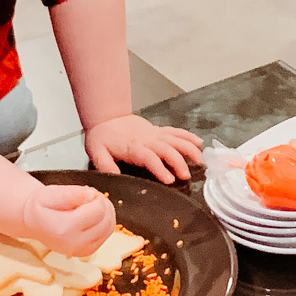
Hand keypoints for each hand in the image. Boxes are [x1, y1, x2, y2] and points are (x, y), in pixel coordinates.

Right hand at [20, 181, 117, 256]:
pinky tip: (92, 216)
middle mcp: (74, 243)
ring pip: (109, 227)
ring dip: (106, 212)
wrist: (34, 223)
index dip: (96, 196)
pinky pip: (106, 234)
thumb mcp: (50, 193)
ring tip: (90, 205)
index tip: (86, 192)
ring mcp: (81, 250)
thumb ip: (72, 193)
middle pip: (106, 220)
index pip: (98, 210)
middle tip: (88, 197)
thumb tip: (91, 195)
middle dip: (102, 204)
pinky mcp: (87, 252)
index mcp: (64, 228)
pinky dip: (104, 222)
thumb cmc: (40, 207)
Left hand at [84, 115, 202, 182]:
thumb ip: (105, 166)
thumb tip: (114, 177)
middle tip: (186, 176)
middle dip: (179, 162)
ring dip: (189, 149)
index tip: (170, 180)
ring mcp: (155, 134)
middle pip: (168, 149)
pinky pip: (176, 132)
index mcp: (133, 147)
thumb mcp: (96, 152)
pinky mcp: (158, 130)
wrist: (106, 116)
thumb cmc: (102, 136)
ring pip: (176, 139)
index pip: (150, 158)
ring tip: (199, 160)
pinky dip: (188, 136)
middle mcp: (147, 139)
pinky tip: (198, 142)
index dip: (160, 168)